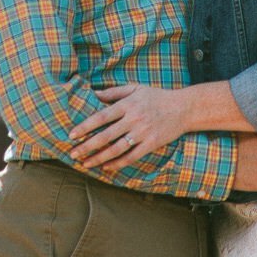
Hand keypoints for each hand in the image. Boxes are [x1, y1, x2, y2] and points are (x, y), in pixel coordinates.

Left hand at [71, 84, 194, 169]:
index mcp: (128, 104)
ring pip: (116, 149)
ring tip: (85, 164)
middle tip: (72, 154)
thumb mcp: (136, 88)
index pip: (102, 116)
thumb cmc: (157, 97)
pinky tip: (106, 167)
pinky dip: (117, 164)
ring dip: (98, 158)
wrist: (184, 108)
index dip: (85, 126)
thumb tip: (93, 94)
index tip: (71, 135)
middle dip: (86, 146)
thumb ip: (114, 92)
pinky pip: (131, 157)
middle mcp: (134, 119)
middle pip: (105, 136)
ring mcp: (143, 133)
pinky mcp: (151, 144)